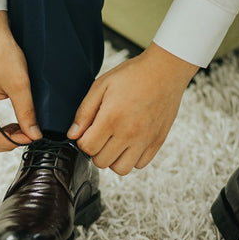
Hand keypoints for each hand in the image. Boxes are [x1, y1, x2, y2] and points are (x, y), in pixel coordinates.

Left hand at [67, 43, 198, 174]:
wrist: (165, 70)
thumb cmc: (132, 75)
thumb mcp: (101, 86)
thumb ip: (84, 112)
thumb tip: (73, 135)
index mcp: (111, 119)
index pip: (87, 148)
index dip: (83, 141)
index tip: (88, 131)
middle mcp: (129, 133)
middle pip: (101, 162)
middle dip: (96, 150)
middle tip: (101, 135)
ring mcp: (145, 140)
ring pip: (121, 169)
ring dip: (113, 159)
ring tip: (115, 142)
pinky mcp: (157, 142)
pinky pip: (140, 164)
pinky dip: (132, 158)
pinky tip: (130, 142)